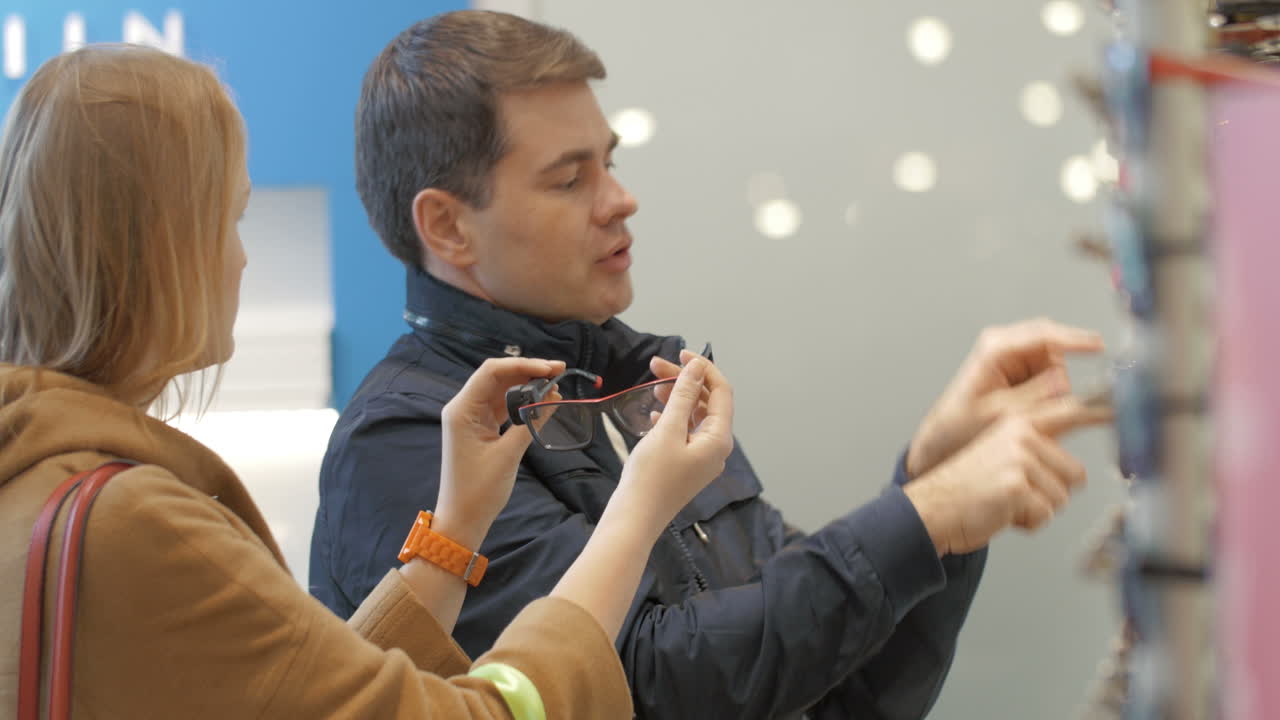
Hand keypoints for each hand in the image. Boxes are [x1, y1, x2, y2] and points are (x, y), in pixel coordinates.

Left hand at [434, 357, 565, 547]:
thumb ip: (531, 422)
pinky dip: (522, 402)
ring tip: (555, 384)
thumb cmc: (479, 490)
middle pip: (497, 376)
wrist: (462, 519)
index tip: (551, 369)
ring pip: (502, 390)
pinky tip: (542, 401)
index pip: (492, 372)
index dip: (523, 365)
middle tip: (560, 371)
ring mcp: (472, 417)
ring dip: (527, 385)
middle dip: (528, 371)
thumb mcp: (508, 454)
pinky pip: (503, 406)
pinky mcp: (480, 428)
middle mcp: (464, 408)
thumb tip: (554, 397)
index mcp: (462, 410)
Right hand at [613, 357, 734, 537]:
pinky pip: (684, 433)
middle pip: (707, 403)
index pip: (721, 392)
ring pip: (694, 417)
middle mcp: (715, 448)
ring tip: (653, 387)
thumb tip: (697, 367)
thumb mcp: (667, 430)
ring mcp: (701, 459)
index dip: (703, 369)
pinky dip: (671, 418)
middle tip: (656, 366)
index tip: (680, 353)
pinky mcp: (685, 466)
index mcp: (718, 439)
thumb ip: (683, 396)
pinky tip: (653, 414)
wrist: (635, 518)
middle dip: (685, 381)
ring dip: (676, 398)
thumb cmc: (651, 477)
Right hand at [904, 395, 1111, 555]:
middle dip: (1049, 494)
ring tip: (1004, 503)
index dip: (1101, 410)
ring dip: (1037, 510)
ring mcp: (1019, 458)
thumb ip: (1036, 452)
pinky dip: (1026, 523)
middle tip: (1014, 494)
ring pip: (1061, 498)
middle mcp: (1021, 434)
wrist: (931, 509)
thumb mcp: (1002, 457)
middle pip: (1073, 475)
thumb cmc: (967, 490)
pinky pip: (1044, 515)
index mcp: (1019, 423)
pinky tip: (1000, 513)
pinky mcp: (1017, 484)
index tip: (1125, 403)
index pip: (1070, 412)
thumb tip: (1077, 471)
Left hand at [906, 318, 1104, 478]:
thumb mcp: (1000, 414)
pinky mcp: (1022, 369)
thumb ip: (1034, 397)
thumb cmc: (962, 424)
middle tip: (1060, 402)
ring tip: (1032, 411)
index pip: (1044, 334)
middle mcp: (1006, 345)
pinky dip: (1050, 393)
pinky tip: (1033, 409)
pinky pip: (1051, 376)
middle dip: (1059, 376)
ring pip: (1056, 364)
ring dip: (1054, 388)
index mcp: (996, 348)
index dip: (1074, 340)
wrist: (946, 436)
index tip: (1098, 347)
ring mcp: (1015, 356)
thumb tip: (1064, 381)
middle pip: (1054, 348)